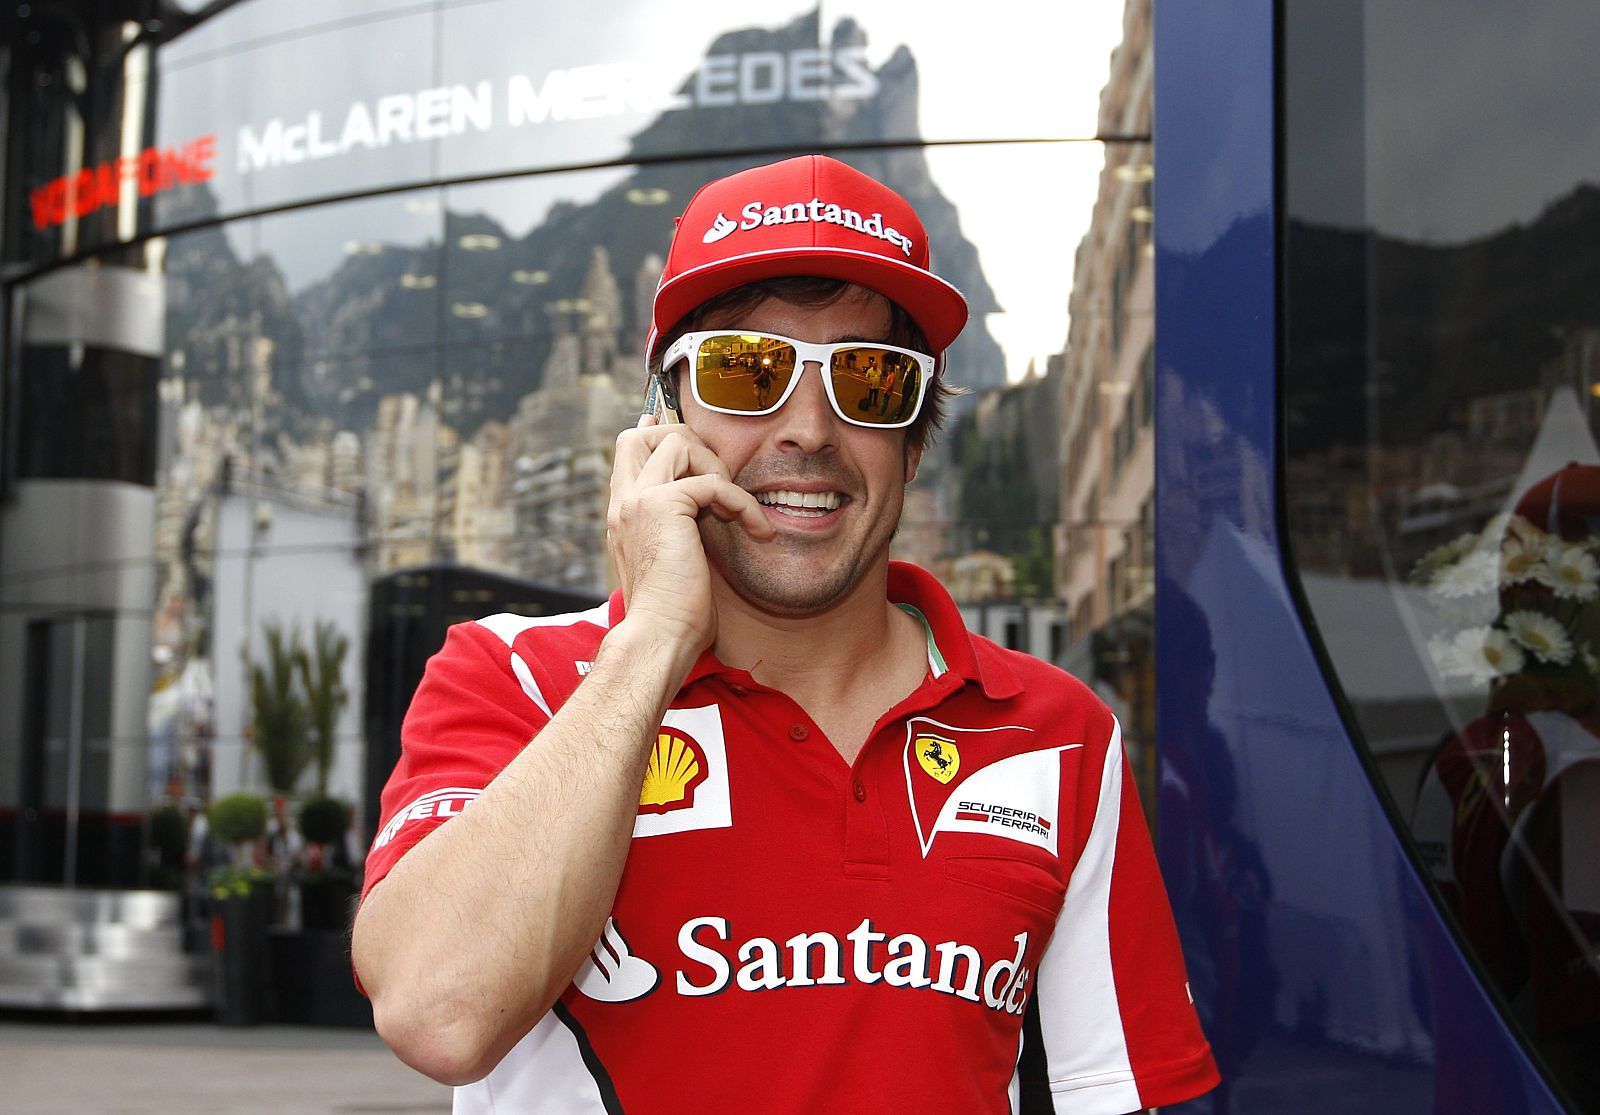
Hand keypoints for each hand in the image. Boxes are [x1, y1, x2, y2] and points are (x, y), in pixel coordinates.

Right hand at [606, 415, 772, 657]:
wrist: (660, 636)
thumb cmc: (674, 614)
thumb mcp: (675, 561)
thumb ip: (681, 529)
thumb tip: (704, 511)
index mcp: (623, 513)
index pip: (628, 450)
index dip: (658, 433)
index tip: (686, 434)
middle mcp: (624, 502)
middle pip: (642, 433)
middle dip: (687, 441)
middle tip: (717, 478)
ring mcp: (638, 501)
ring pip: (676, 442)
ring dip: (715, 467)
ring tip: (733, 508)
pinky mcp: (663, 506)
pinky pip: (713, 482)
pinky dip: (742, 503)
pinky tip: (757, 530)